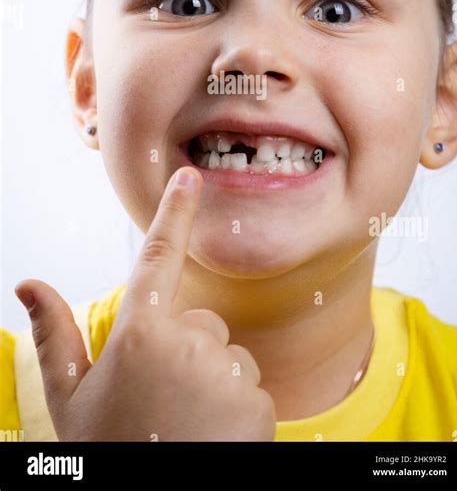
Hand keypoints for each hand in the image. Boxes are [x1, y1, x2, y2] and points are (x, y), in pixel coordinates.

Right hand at [15, 166, 275, 440]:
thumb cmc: (112, 449)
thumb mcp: (71, 399)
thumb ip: (55, 335)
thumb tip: (29, 285)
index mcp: (138, 334)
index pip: (158, 256)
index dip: (174, 211)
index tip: (190, 177)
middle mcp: (187, 342)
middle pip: (198, 322)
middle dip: (185, 349)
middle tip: (161, 399)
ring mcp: (226, 371)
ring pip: (225, 354)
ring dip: (211, 380)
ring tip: (185, 422)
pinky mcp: (259, 401)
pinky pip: (250, 385)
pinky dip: (236, 407)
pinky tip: (212, 436)